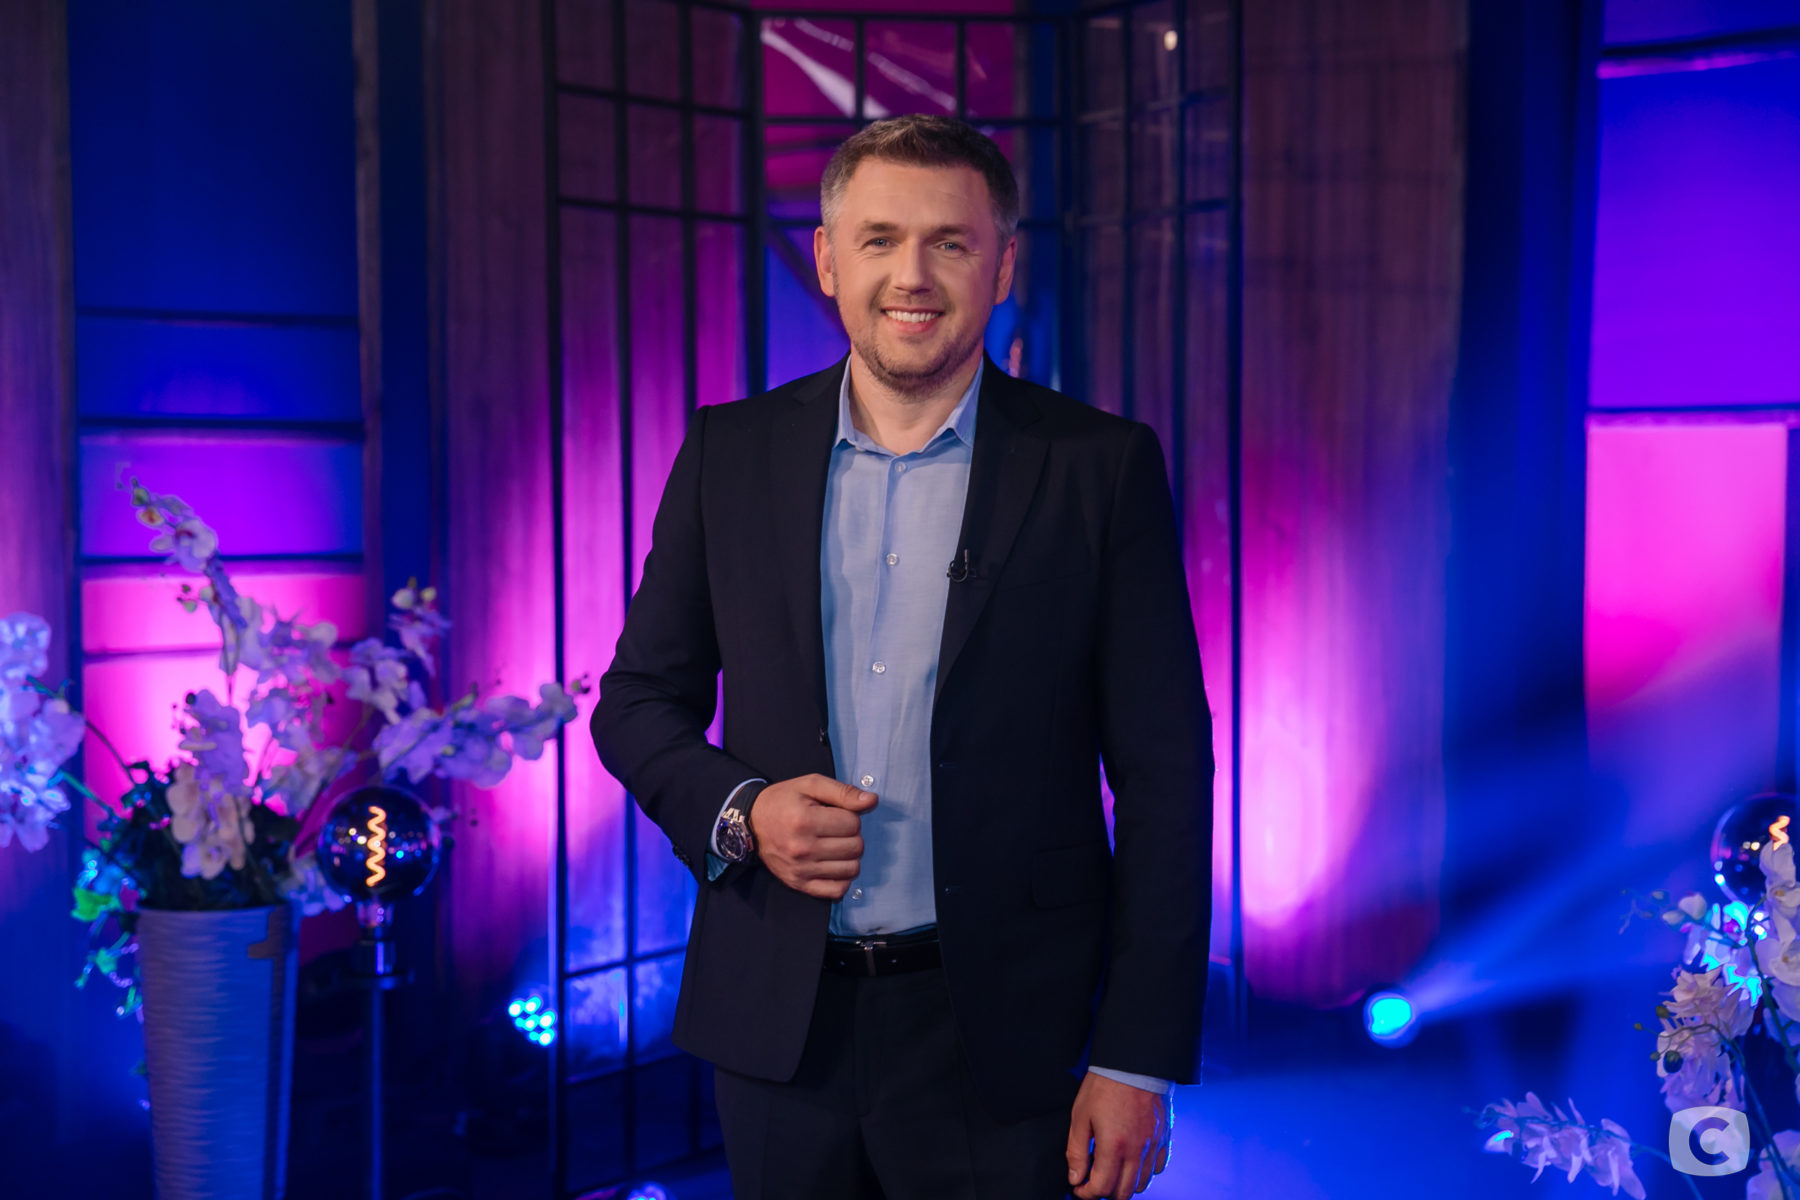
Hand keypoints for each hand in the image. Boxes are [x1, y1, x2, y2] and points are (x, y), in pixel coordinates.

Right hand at [747, 773, 876, 899]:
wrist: (752, 823)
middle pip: (855, 847)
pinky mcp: (799, 884)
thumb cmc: (784, 801)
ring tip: (835, 846)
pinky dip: (842, 878)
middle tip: (836, 830)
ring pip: (851, 869)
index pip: (853, 823)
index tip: (837, 814)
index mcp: (805, 820)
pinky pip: (837, 890)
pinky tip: (834, 864)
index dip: (850, 816)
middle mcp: (803, 848)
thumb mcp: (811, 785)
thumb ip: (843, 792)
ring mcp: (801, 869)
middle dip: (852, 836)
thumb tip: (871, 801)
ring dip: (849, 857)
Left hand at [1066, 1071, 1173, 1198]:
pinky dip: (1146, 1172)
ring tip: (1112, 1172)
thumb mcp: (1080, 1116)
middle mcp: (1137, 1150)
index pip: (1102, 1187)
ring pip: (1143, 1183)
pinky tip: (1133, 1162)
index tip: (1079, 1188)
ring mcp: (1153, 1145)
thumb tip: (1075, 1178)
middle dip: (1105, 1193)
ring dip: (1125, 1185)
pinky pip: (1159, 1167)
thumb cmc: (1104, 1085)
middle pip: (1123, 1192)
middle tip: (1094, 1182)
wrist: (1132, 1062)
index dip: (1087, 1193)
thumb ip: (1076, 1151)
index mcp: (1113, 1146)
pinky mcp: (1164, 1137)